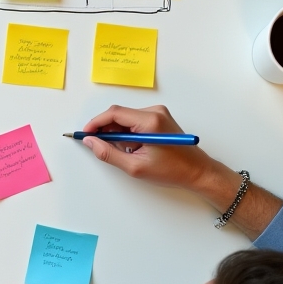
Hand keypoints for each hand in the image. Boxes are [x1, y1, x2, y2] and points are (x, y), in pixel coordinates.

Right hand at [80, 104, 220, 192]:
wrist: (198, 172)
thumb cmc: (171, 171)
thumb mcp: (135, 167)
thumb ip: (109, 153)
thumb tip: (91, 142)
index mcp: (150, 121)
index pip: (114, 113)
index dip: (96, 123)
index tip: (85, 134)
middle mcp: (154, 112)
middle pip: (119, 114)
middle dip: (107, 130)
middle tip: (99, 146)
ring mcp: (158, 113)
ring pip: (126, 118)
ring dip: (119, 133)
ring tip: (126, 152)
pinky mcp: (160, 117)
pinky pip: (135, 121)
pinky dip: (128, 133)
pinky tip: (134, 148)